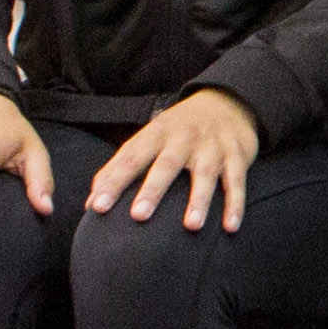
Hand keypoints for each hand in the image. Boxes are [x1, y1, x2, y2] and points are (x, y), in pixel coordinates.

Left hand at [87, 90, 262, 231]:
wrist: (227, 102)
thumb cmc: (177, 130)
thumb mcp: (147, 138)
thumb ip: (119, 168)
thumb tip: (90, 204)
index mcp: (157, 134)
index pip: (131, 159)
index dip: (113, 182)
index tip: (97, 207)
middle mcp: (184, 139)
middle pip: (167, 164)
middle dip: (154, 190)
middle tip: (139, 215)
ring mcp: (212, 147)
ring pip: (206, 174)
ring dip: (199, 200)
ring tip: (192, 226)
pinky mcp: (237, 155)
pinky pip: (237, 181)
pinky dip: (235, 203)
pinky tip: (230, 226)